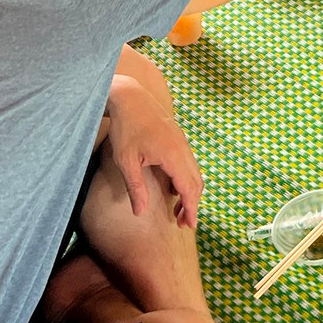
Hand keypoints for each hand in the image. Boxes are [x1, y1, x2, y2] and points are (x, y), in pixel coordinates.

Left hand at [104, 79, 203, 227]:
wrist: (129, 96)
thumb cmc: (125, 128)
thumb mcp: (126, 161)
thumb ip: (136, 187)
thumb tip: (140, 212)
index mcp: (173, 155)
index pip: (189, 188)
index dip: (191, 209)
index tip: (189, 226)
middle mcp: (183, 149)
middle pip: (197, 182)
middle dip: (192, 204)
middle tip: (181, 223)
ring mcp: (183, 142)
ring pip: (194, 173)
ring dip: (189, 192)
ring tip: (177, 208)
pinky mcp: (178, 139)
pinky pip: (189, 163)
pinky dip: (185, 179)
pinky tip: (171, 188)